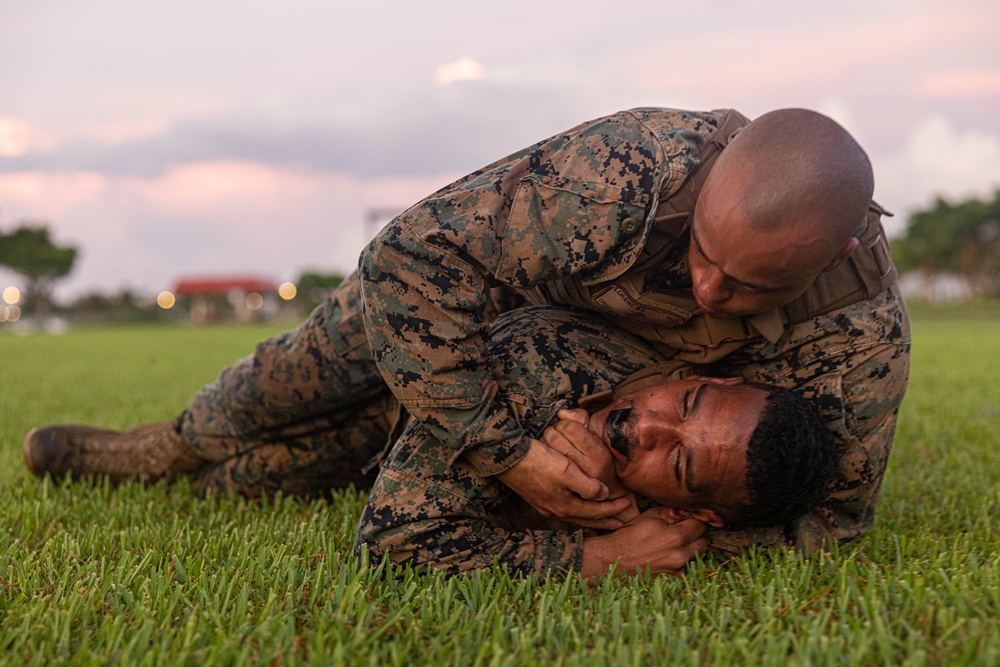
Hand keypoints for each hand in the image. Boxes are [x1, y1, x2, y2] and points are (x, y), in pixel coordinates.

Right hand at [496, 438, 632, 529]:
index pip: (596, 512)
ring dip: (592, 518)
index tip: (628, 503)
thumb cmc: (539, 461)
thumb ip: (588, 486)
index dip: (613, 508)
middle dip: (606, 520)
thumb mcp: (567, 471)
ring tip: (604, 518)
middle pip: (587, 520)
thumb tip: (603, 494)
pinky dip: (578, 513)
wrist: (509, 458)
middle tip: (622, 521)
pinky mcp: (539, 500)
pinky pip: (565, 512)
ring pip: (575, 517)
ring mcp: (546, 507)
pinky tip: (579, 509)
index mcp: (565, 506)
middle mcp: (556, 511)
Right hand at [580, 511, 707, 580]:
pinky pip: (686, 568)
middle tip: (681, 532)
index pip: (700, 525)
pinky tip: (667, 557)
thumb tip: (683, 512)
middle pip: (703, 542)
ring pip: (696, 556)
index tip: (685, 520)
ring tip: (672, 545)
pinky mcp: (673, 580)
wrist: (614, 560)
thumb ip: (670, 513)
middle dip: (695, 536)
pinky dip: (680, 562)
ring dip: (689, 550)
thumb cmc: (630, 536)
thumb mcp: (649, 517)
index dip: (693, 520)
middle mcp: (680, 555)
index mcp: (676, 537)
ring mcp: (678, 570)